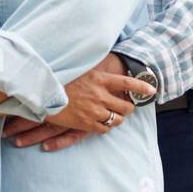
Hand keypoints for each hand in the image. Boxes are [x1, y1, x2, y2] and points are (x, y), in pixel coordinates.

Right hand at [12, 53, 155, 151]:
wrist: (41, 93)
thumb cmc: (58, 78)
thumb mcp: (79, 68)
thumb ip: (94, 69)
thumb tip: (103, 62)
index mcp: (99, 80)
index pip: (127, 83)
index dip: (141, 87)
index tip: (151, 90)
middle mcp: (100, 95)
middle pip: (126, 106)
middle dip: (129, 107)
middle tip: (127, 106)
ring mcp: (93, 110)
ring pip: (117, 119)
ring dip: (118, 118)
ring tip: (115, 115)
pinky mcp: (85, 123)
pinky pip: (104, 129)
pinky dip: (107, 127)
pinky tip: (103, 122)